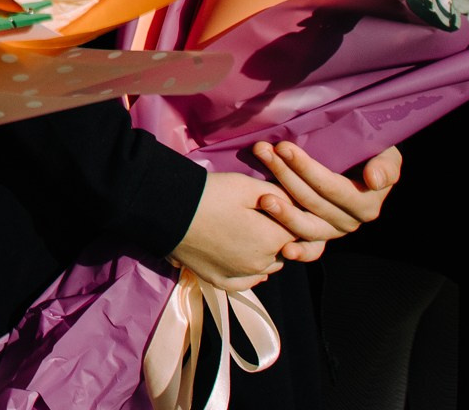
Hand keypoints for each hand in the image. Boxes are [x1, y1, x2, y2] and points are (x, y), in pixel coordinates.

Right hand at [170, 171, 290, 291]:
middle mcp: (260, 264)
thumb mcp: (248, 186)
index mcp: (271, 240)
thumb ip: (279, 195)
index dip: (293, 216)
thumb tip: (300, 203)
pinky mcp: (218, 279)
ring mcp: (238, 275)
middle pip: (284, 250)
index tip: (284, 204)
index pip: (298, 231)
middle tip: (266, 215)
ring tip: (254, 232)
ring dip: (267, 252)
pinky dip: (251, 274)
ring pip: (267, 267)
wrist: (168, 210)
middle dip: (280, 234)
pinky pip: (245, 283)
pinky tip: (250, 262)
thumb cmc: (211, 194)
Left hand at [251, 142, 399, 263]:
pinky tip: (284, 250)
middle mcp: (350, 221)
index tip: (283, 147)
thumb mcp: (387, 155)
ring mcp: (333, 231)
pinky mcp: (320, 237)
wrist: (366, 166)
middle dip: (284, 176)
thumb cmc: (375, 155)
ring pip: (306, 225)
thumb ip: (386, 167)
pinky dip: (300, 251)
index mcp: (365, 203)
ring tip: (263, 197)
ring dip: (283, 212)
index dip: (306, 168)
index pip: (330, 186)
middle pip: (311, 202)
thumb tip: (373, 180)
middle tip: (262, 153)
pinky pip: (311, 249)